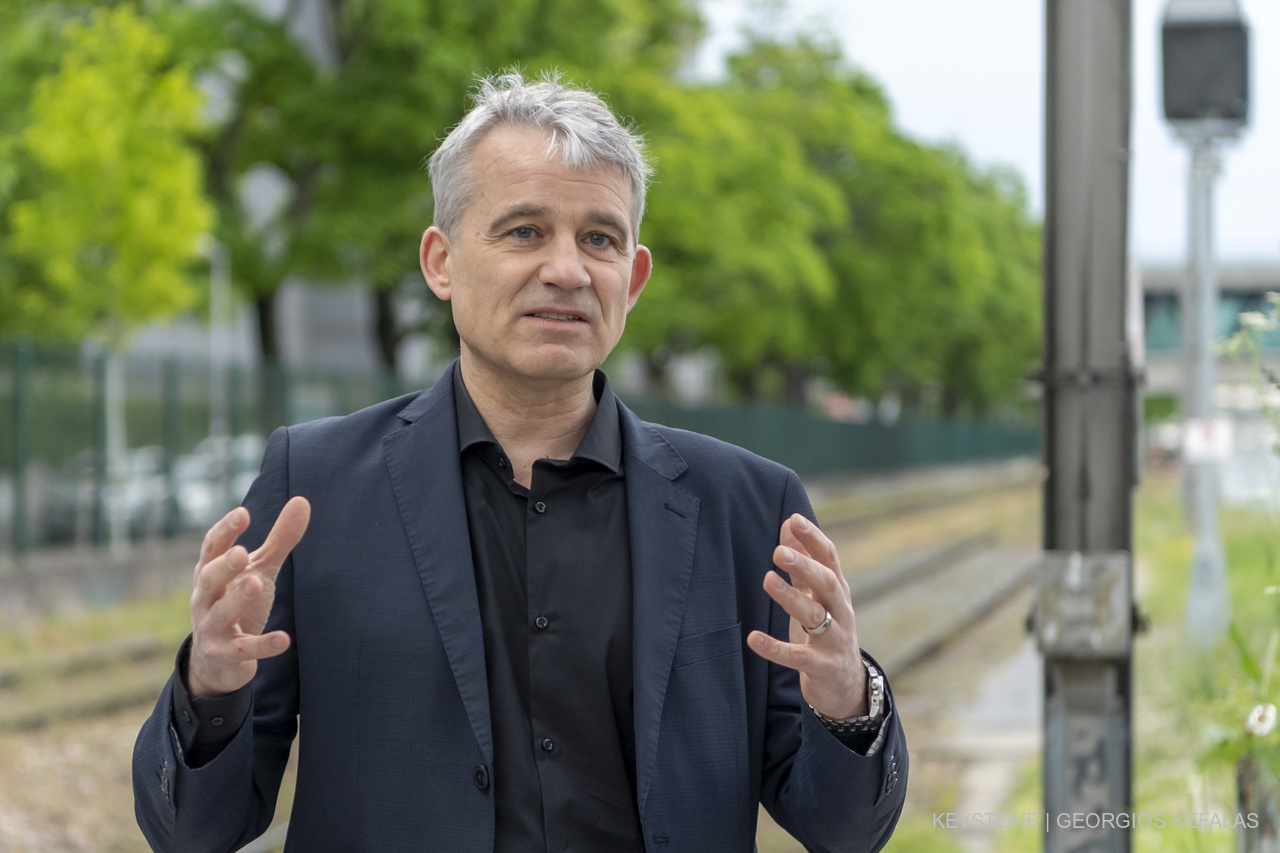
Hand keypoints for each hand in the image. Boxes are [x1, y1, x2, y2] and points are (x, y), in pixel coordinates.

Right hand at [187, 496, 310, 697]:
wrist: (218, 661)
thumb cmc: (239, 603)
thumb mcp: (259, 569)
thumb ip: (279, 539)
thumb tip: (302, 501)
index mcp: (210, 573)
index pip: (211, 548)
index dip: (224, 531)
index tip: (242, 514)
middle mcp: (205, 599)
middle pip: (208, 579)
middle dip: (223, 566)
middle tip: (241, 553)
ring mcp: (211, 628)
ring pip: (220, 613)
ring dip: (237, 599)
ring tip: (257, 583)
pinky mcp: (225, 655)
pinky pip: (243, 650)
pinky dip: (262, 645)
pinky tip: (284, 640)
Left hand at [747, 513, 866, 718]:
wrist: (847, 685)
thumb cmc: (828, 631)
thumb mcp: (817, 595)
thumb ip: (802, 562)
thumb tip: (789, 522)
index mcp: (838, 591)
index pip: (829, 559)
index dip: (813, 539)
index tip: (794, 519)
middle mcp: (840, 612)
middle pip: (827, 584)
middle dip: (805, 566)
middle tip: (779, 552)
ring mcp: (834, 640)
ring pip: (815, 615)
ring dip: (791, 598)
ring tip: (767, 580)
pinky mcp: (822, 667)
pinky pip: (798, 657)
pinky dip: (775, 648)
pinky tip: (753, 638)